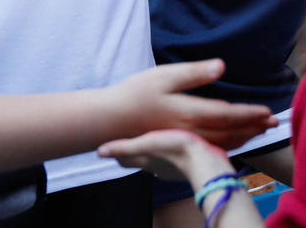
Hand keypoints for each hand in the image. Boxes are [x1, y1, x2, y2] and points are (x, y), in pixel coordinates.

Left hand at [98, 129, 234, 183]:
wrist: (207, 162)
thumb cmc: (176, 150)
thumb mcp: (147, 143)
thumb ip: (125, 148)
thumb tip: (99, 152)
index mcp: (145, 161)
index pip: (124, 159)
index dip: (118, 151)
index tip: (113, 143)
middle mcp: (156, 167)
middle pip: (141, 160)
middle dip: (136, 151)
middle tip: (134, 136)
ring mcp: (173, 169)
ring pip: (158, 160)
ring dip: (155, 151)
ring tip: (156, 138)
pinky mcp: (189, 164)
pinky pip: (175, 158)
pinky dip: (172, 152)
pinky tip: (178, 143)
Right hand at [112, 59, 274, 151]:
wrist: (112, 119)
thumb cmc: (137, 92)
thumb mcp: (165, 75)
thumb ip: (194, 72)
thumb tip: (222, 66)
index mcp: (189, 112)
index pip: (228, 114)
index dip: (250, 114)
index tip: (268, 112)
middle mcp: (191, 131)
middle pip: (230, 132)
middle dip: (254, 128)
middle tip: (274, 124)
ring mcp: (185, 141)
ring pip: (221, 142)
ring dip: (244, 136)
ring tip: (260, 131)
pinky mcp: (179, 145)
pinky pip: (210, 147)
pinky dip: (228, 144)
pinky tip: (234, 140)